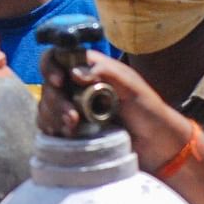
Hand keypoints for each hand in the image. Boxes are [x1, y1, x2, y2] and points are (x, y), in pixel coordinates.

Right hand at [38, 49, 188, 173]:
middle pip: (49, 84)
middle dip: (56, 101)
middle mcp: (77, 85)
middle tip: (73, 117)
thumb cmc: (149, 111)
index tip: (59, 81)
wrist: (157, 146)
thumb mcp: (132, 88)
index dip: (51, 66)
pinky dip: (53, 129)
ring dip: (55, 116)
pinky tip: (66, 134)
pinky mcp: (71, 128)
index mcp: (90, 69)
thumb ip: (106, 74)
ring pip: (46, 105)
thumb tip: (74, 72)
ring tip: (73, 128)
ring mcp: (73, 107)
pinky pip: (48, 124)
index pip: (58, 57)